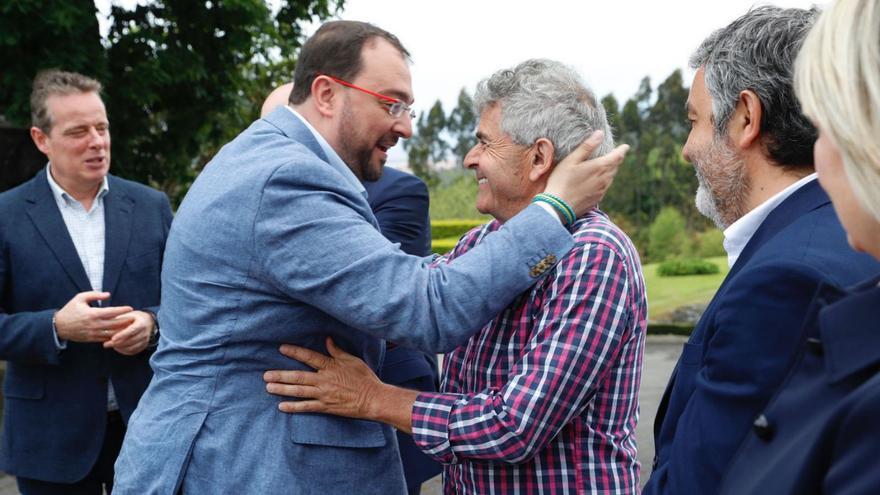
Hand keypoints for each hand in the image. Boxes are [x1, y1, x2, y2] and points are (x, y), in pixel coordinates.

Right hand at [54, 291, 133, 343]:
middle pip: (115, 324)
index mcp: (93, 314)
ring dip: (122, 330)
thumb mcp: (80, 298)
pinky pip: (106, 339)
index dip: (122, 310)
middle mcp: (94, 324)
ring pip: (112, 333)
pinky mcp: (92, 339)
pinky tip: (121, 333)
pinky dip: (114, 337)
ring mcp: (93, 333)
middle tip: (135, 317)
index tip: (130, 308)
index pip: (112, 312)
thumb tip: (108, 294)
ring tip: (130, 326)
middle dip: (126, 320)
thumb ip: (94, 294)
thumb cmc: (70, 310)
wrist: (58, 326)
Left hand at [103, 310, 155, 354]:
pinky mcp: (143, 346)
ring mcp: (145, 340)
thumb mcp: (126, 315)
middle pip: (132, 340)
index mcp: (142, 323)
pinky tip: (117, 347)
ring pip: (132, 347)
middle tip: (106, 344)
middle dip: (118, 343)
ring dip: (120, 348)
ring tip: (110, 345)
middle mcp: (145, 332)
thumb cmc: (133, 317)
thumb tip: (107, 326)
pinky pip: (133, 351)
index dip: (123, 335)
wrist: (146, 321)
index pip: (133, 330)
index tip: (113, 338)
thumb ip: (118, 320)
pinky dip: (123, 351)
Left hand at [263, 337, 383, 419]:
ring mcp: (324, 394)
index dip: (295, 352)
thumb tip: (327, 339)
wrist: (373, 398)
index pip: (309, 357)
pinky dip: (294, 407)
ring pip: (299, 391)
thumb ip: (337, 351)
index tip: (282, 348)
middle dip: (281, 375)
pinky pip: (307, 407)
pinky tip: (281, 406)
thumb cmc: (364, 378)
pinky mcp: (326, 407)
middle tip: (265, 375)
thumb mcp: (352, 360)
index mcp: (331, 366)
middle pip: (298, 376)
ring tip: (268, 387)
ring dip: (282, 389)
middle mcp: (324, 380)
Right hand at [544, 131, 628, 217]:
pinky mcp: (597, 199)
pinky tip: (597, 180)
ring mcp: (601, 191)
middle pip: (615, 167)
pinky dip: (605, 180)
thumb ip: (586, 147)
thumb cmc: (562, 181)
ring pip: (611, 177)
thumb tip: (600, 133)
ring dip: (611, 170)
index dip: (622, 150)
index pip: (617, 156)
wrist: (558, 207)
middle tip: (616, 154)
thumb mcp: (571, 160)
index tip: (625, 146)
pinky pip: (605, 187)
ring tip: (607, 166)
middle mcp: (604, 179)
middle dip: (616, 159)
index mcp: (600, 167)